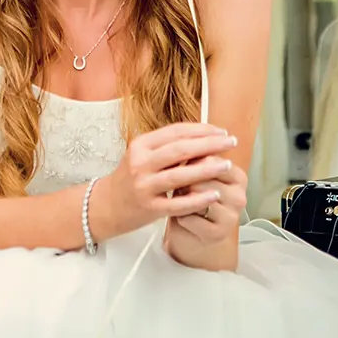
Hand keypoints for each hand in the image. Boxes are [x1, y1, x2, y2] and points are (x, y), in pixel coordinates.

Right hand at [90, 123, 238, 240]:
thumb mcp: (142, 155)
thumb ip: (167, 146)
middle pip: (180, 149)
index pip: (175, 132)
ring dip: (207, 169)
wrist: (106, 206)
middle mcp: (140, 163)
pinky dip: (197, 199)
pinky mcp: (149, 208)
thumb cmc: (130, 178)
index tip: (221, 130)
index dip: (201, 130)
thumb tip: (203, 136)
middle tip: (230, 142)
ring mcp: (144, 186)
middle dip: (209, 144)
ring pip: (180, 175)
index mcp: (140, 145)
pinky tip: (214, 195)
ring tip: (227, 165)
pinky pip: (177, 204)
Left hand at [163, 159, 247, 268]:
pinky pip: (190, 217)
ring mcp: (231, 218)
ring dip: (182, 198)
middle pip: (204, 177)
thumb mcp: (197, 173)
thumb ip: (196, 160)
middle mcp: (240, 197)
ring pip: (197, 196)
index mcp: (239, 177)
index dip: (192, 163)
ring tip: (182, 202)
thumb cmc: (193, 196)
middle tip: (183, 189)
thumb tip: (187, 149)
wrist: (192, 233)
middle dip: (186, 181)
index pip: (212, 160)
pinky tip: (183, 217)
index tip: (187, 169)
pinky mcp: (217, 235)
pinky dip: (180, 216)